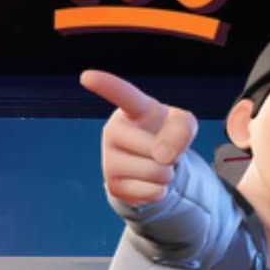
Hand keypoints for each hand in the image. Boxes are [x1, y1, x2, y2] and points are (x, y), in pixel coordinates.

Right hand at [80, 70, 197, 205]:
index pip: (120, 94)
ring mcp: (109, 160)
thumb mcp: (183, 124)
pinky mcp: (112, 186)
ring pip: (156, 172)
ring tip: (156, 166)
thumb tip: (163, 157)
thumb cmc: (166, 134)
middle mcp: (113, 131)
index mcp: (130, 110)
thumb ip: (182, 130)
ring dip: (167, 174)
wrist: (152, 164)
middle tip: (160, 151)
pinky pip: (152, 192)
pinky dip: (160, 190)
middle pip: (157, 149)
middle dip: (170, 155)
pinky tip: (148, 182)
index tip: (86, 77)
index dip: (105, 85)